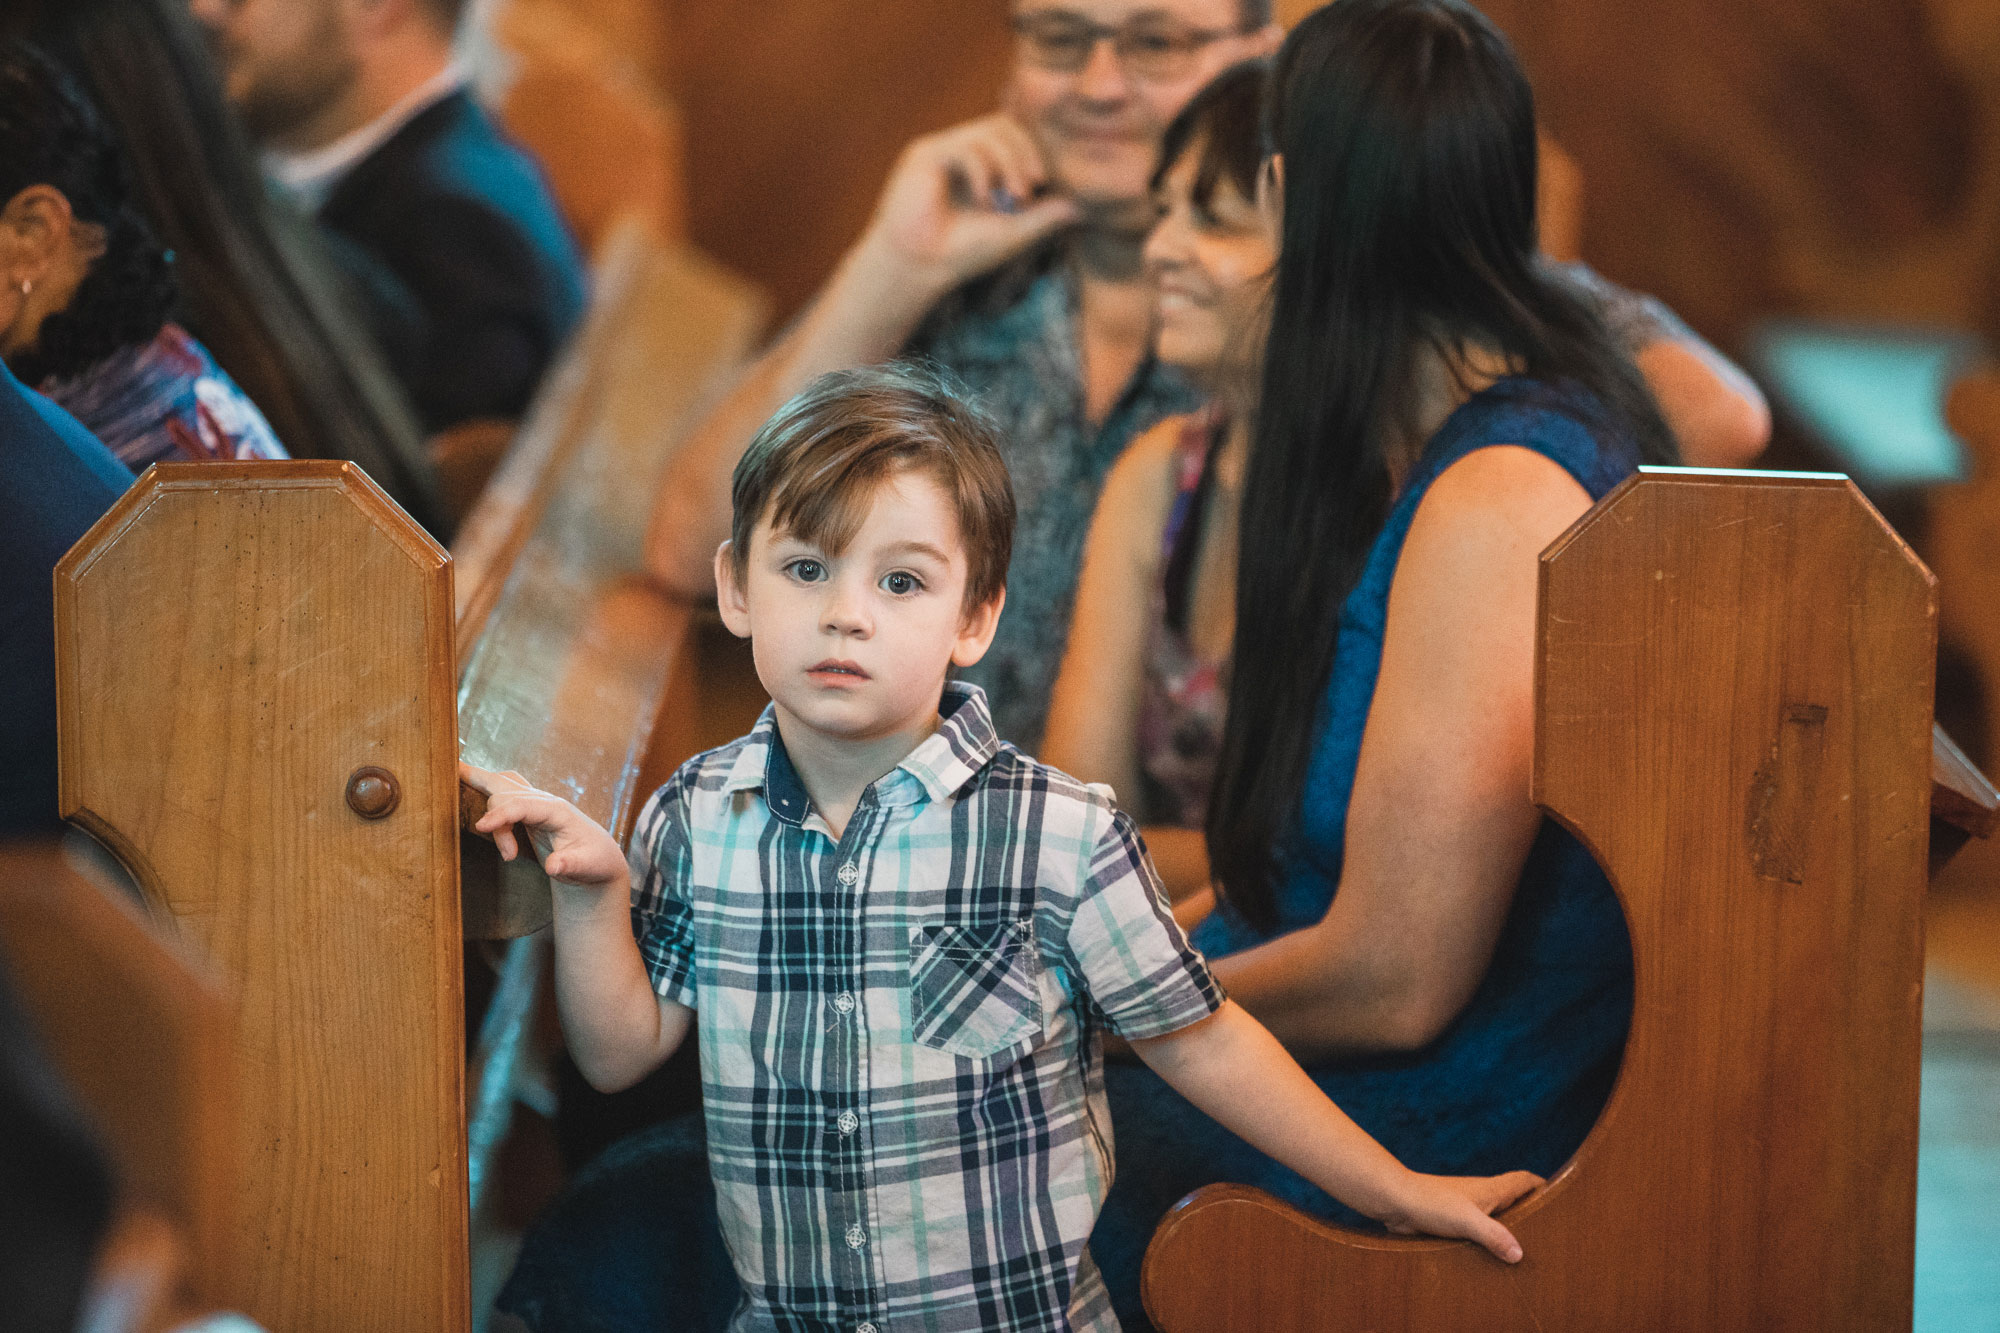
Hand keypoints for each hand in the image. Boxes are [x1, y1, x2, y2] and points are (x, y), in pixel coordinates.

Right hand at [459, 762, 624, 887]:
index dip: (500, 815)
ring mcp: (533, 803)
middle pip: (507, 789)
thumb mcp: (587, 867)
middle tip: (487, 829)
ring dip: (478, 780)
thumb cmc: (593, 862)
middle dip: (489, 802)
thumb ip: (571, 865)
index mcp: (557, 811)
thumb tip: (553, 866)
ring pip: (502, 784)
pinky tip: (460, 774)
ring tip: (452, 771)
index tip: (481, 828)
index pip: (522, 806)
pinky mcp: (525, 809)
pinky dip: (480, 782)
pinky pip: (500, 791)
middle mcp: (543, 801)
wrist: (598, 858)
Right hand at [860, 113, 1080, 296]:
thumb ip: (1044, 217)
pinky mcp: (925, 154)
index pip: (1016, 138)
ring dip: (1008, 162)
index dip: (1035, 152)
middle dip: (1026, 152)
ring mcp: (944, 150)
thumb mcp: (1013, 233)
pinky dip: (982, 170)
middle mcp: (963, 153)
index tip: (1047, 182)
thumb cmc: (961, 253)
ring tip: (1014, 198)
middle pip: (1006, 126)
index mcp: (984, 166)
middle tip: (1034, 184)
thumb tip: (1082, 206)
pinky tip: (984, 199)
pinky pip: (964, 146)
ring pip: (988, 132)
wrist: (918, 267)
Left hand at [1377, 1169, 1540, 1264]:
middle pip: (1514, 1197)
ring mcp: (1466, 1206)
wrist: (1394, 1200)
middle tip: (1549, 1229)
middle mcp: (1481, 1195)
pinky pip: (1477, 1227)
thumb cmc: (1430, 1203)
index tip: (1562, 1196)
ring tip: (1524, 1248)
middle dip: (1531, 1209)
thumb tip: (1519, 1254)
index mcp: (1491, 1189)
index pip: (1524, 1180)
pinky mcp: (1451, 1219)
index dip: (1543, 1185)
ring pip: (1495, 1214)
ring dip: (1508, 1226)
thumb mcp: (1467, 1220)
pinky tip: (1489, 1255)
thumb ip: (1493, 1235)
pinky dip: (1487, 1237)